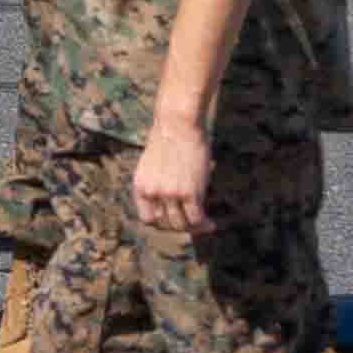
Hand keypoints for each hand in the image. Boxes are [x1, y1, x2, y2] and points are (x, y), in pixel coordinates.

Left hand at [130, 121, 214, 235]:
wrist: (178, 125)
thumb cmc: (169, 140)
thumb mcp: (153, 165)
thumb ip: (158, 184)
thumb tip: (171, 203)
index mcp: (140, 186)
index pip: (148, 219)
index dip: (162, 224)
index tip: (174, 221)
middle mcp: (153, 192)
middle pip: (166, 224)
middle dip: (179, 226)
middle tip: (192, 223)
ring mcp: (170, 194)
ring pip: (181, 225)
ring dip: (193, 228)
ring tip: (203, 225)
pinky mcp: (189, 192)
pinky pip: (196, 219)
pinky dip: (204, 225)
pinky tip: (211, 224)